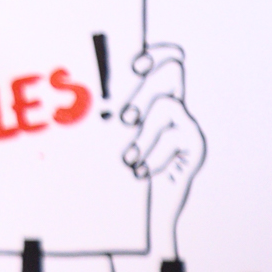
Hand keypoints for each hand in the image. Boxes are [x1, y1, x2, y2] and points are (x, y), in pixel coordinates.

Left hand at [118, 45, 204, 260]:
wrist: (135, 218)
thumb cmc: (110, 175)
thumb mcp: (100, 141)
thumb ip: (99, 117)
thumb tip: (76, 94)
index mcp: (150, 99)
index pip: (166, 59)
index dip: (157, 53)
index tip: (134, 66)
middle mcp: (173, 106)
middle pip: (173, 70)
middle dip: (145, 89)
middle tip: (124, 120)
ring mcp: (187, 124)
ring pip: (166, 105)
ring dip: (143, 134)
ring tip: (128, 161)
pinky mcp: (195, 146)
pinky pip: (175, 138)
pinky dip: (154, 157)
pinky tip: (141, 174)